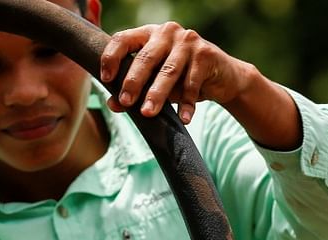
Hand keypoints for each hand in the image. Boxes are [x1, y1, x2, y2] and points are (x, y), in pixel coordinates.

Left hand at [99, 21, 255, 123]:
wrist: (222, 77)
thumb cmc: (182, 78)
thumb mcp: (156, 82)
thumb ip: (137, 89)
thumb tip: (112, 104)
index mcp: (148, 33)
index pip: (123, 39)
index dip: (111, 58)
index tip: (105, 79)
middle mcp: (167, 32)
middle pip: (146, 57)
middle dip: (134, 82)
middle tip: (125, 102)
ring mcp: (188, 41)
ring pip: (168, 71)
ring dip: (157, 94)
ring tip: (148, 113)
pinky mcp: (206, 54)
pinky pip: (192, 83)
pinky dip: (187, 103)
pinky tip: (184, 118)